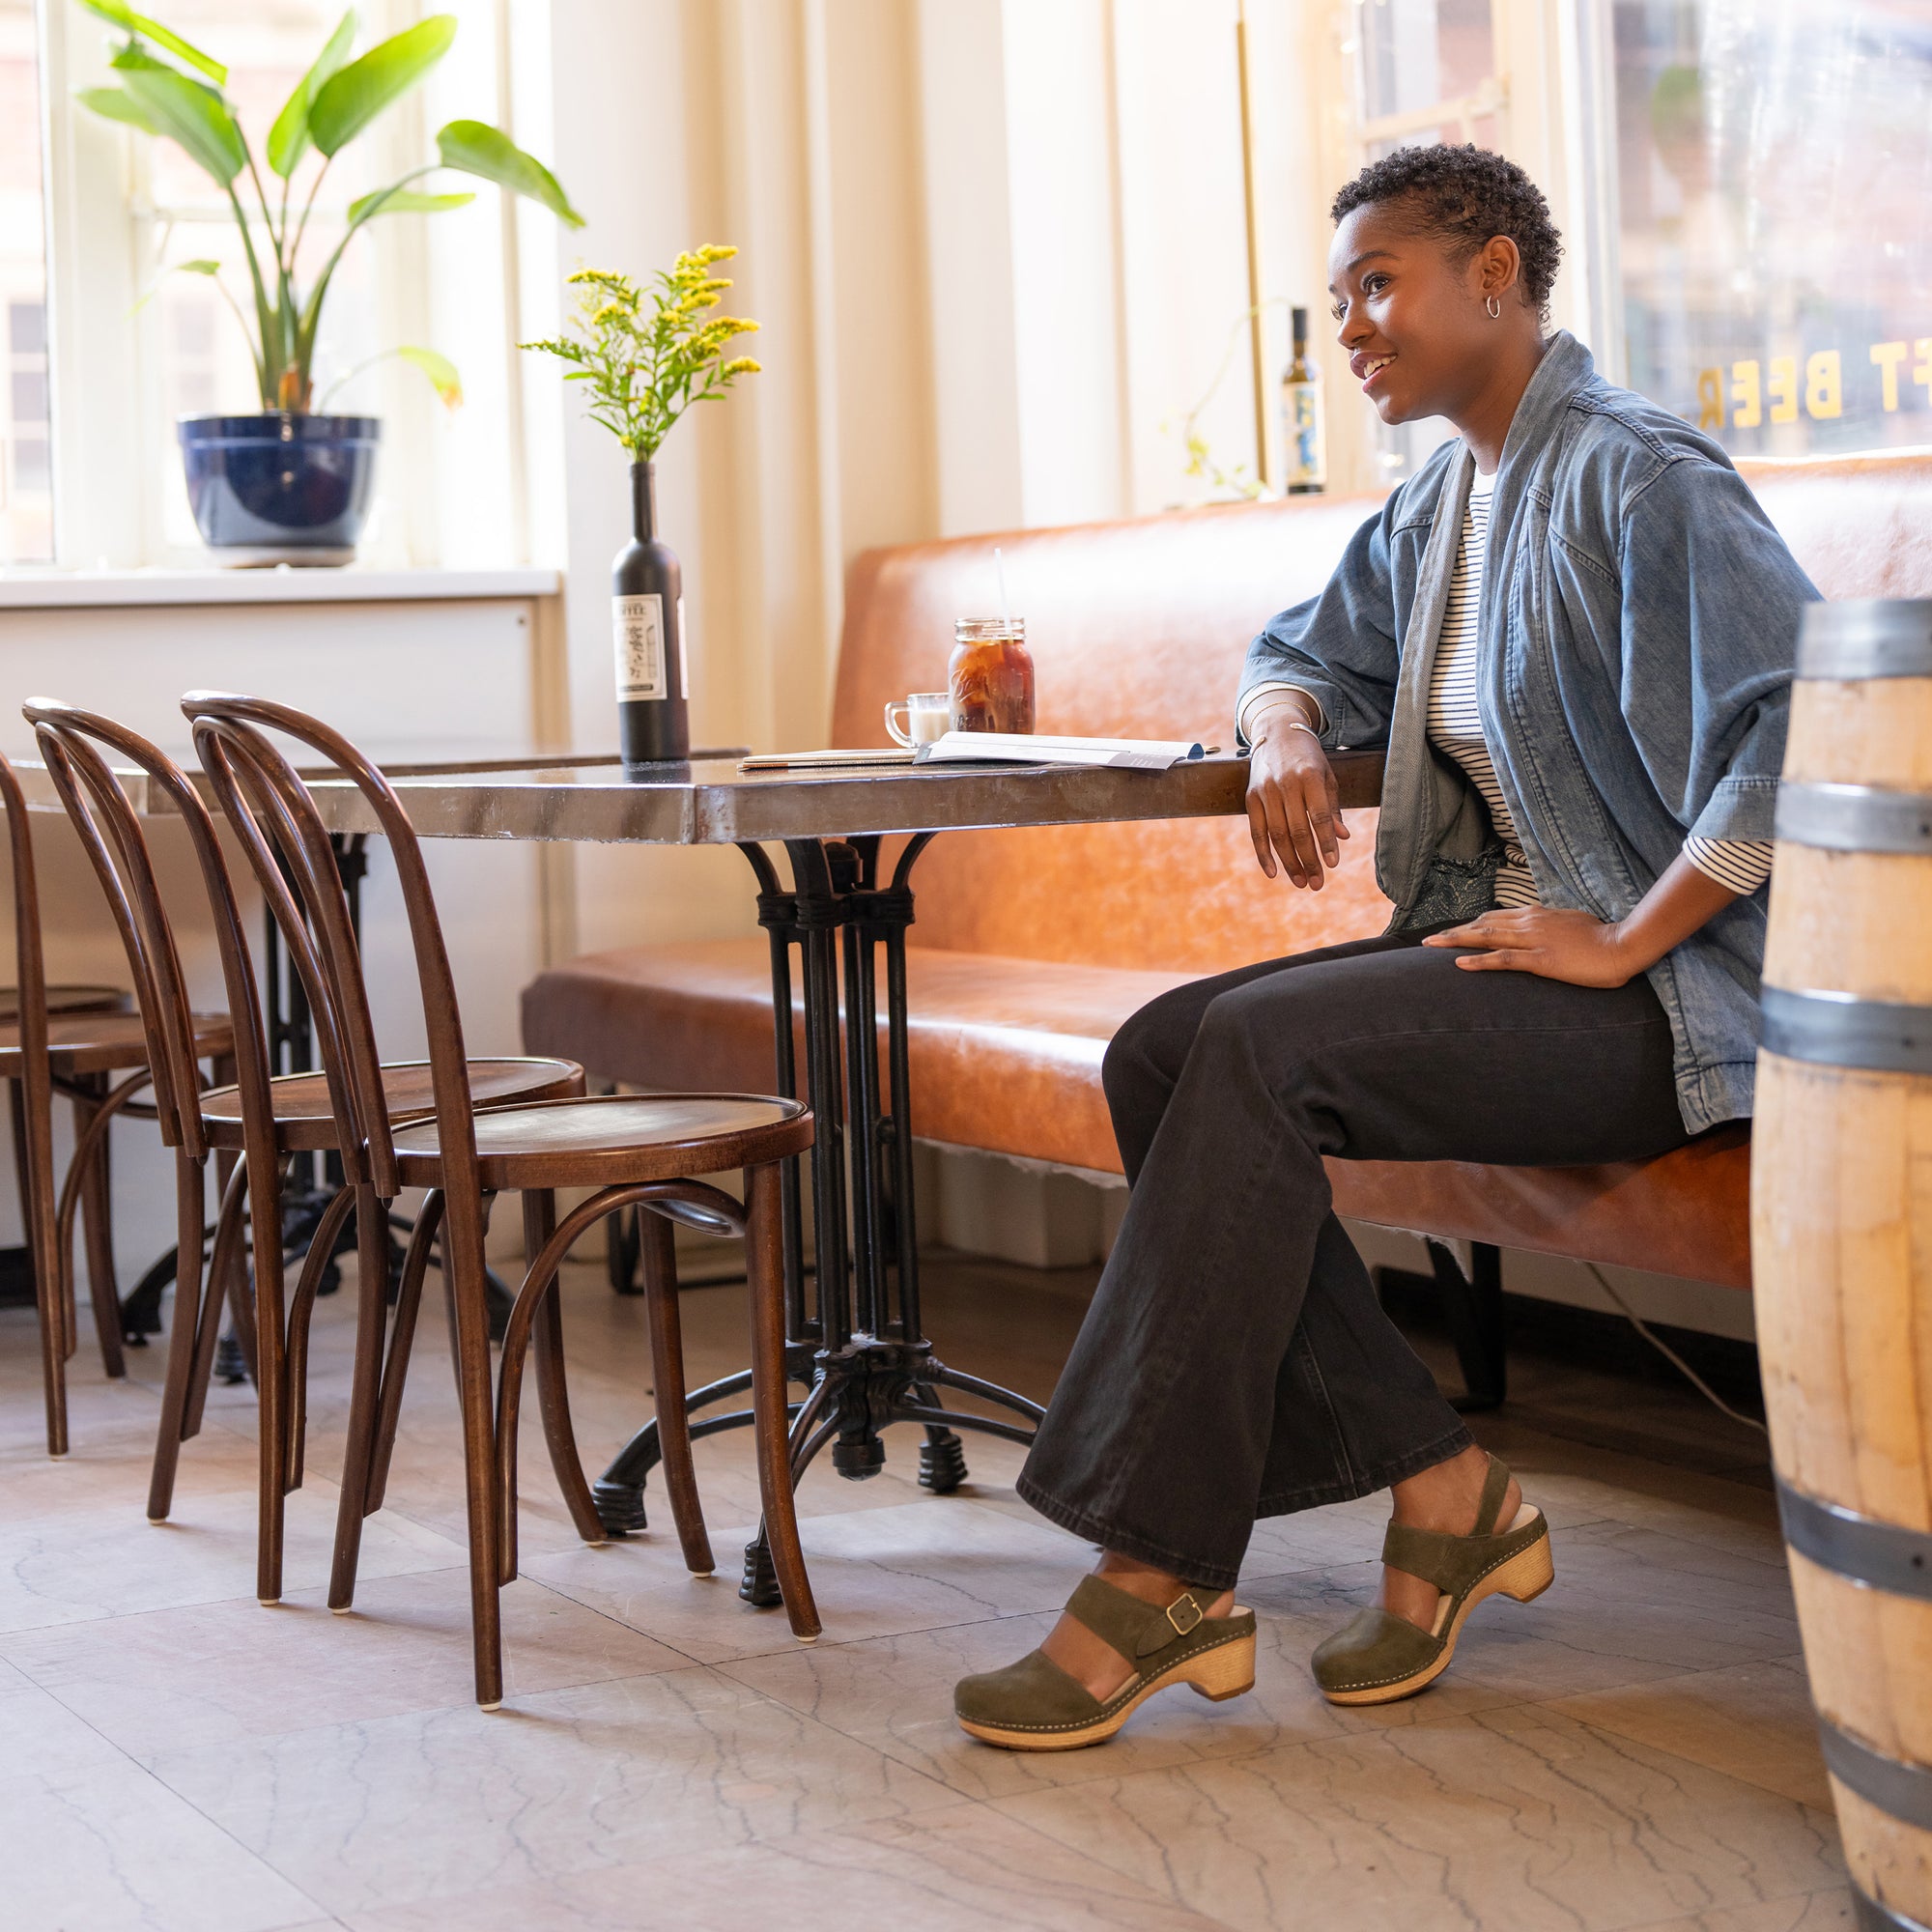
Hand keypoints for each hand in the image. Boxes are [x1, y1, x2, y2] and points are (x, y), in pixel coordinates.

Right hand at [1245, 707, 1348, 890]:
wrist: (1276, 732)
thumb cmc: (1308, 757)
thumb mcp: (1327, 776)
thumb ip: (1333, 808)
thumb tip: (1342, 838)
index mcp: (1309, 776)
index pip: (1319, 816)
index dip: (1326, 842)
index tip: (1333, 864)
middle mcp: (1285, 784)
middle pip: (1297, 830)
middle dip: (1308, 860)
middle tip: (1317, 883)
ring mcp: (1265, 791)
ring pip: (1277, 835)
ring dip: (1289, 862)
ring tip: (1302, 882)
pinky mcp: (1250, 797)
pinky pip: (1256, 831)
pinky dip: (1263, 854)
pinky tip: (1273, 872)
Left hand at [1422, 907, 1637, 986]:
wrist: (1623, 945)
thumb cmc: (1603, 937)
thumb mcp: (1572, 923)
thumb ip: (1551, 926)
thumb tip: (1540, 931)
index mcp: (1537, 914)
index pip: (1495, 917)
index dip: (1471, 924)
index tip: (1453, 932)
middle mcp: (1530, 922)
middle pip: (1482, 924)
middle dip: (1453, 932)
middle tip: (1429, 942)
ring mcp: (1534, 939)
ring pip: (1485, 937)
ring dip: (1455, 942)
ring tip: (1431, 948)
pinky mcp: (1541, 959)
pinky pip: (1503, 959)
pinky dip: (1478, 961)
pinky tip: (1459, 964)